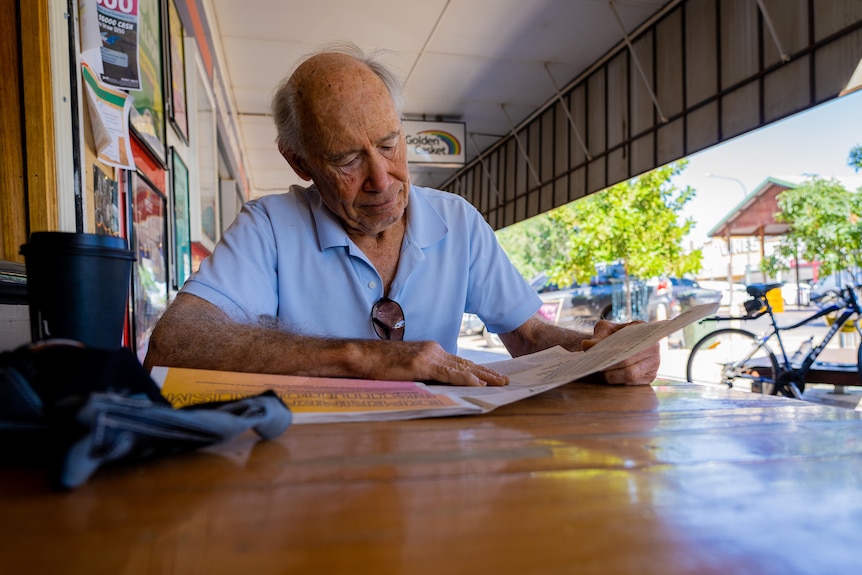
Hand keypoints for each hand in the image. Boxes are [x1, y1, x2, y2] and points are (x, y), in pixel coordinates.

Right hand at [357, 340, 508, 386]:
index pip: (460, 362)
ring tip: (500, 383)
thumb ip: (425, 374)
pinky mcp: (421, 364)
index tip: (493, 376)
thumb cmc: (381, 364)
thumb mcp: (408, 368)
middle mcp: (434, 350)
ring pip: (462, 367)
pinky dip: (465, 378)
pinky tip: (477, 383)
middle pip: (466, 363)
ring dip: (484, 375)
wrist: (362, 356)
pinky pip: (448, 373)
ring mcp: (428, 356)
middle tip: (505, 380)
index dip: (478, 369)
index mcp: (431, 351)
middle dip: (488, 372)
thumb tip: (440, 387)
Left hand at [580, 320, 659, 384]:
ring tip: (594, 371)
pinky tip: (601, 376)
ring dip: (610, 376)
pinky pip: (630, 384)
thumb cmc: (616, 333)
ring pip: (630, 377)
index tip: (596, 356)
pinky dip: (614, 381)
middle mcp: (654, 353)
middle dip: (608, 368)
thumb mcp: (607, 329)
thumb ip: (598, 336)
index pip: (629, 349)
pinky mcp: (647, 379)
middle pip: (629, 366)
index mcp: (647, 336)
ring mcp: (653, 368)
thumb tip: (586, 346)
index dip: (612, 355)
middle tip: (590, 366)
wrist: (626, 340)